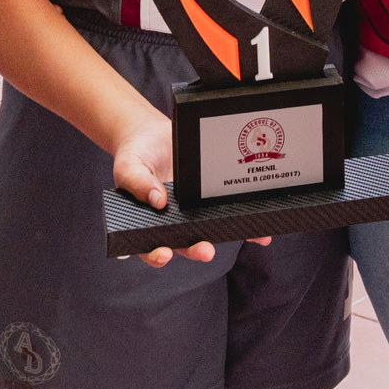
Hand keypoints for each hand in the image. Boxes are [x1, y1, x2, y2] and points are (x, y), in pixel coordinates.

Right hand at [109, 112, 268, 267]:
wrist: (153, 134)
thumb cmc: (136, 154)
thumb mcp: (129, 165)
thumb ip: (137, 182)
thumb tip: (157, 201)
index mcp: (147, 223)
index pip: (149, 247)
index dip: (156, 255)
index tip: (164, 253)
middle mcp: (172, 223)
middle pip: (184, 244)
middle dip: (195, 249)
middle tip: (205, 250)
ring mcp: (192, 214)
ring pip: (209, 232)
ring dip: (224, 237)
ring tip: (242, 236)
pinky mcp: (209, 202)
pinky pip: (226, 215)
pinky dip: (243, 223)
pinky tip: (259, 229)